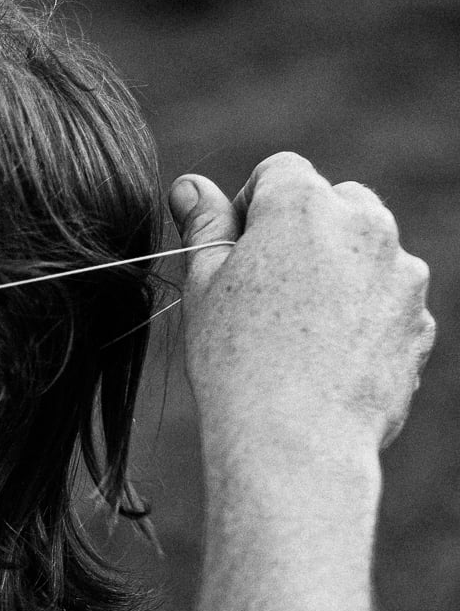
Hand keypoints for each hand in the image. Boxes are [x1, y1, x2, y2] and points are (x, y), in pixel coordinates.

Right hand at [171, 152, 435, 463]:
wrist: (295, 438)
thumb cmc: (234, 358)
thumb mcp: (204, 285)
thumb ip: (205, 226)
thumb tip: (190, 185)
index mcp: (303, 206)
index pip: (280, 172)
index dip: (251, 208)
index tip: (235, 253)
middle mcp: (366, 225)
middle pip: (336, 203)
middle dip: (305, 233)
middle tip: (265, 290)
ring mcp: (402, 274)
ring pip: (367, 254)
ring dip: (337, 275)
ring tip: (296, 335)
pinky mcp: (420, 322)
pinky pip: (387, 304)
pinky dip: (361, 320)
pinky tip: (324, 362)